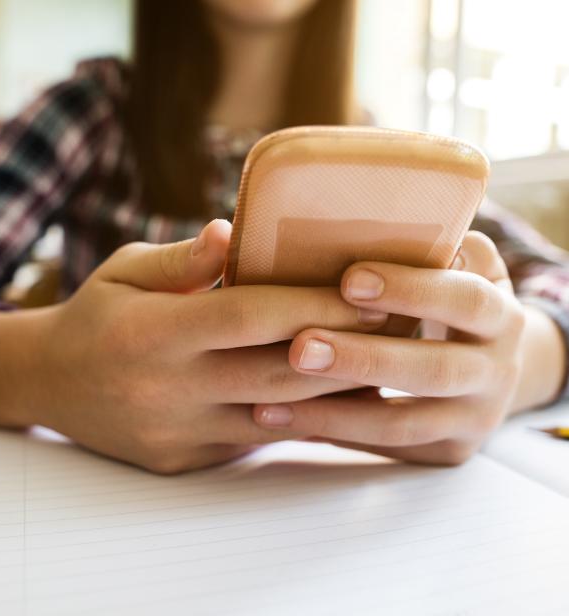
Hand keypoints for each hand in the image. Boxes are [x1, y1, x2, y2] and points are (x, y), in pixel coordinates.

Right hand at [36, 220, 375, 472]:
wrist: (49, 385)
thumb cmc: (96, 317)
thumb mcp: (123, 272)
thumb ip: (181, 260)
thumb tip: (233, 233)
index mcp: (152, 332)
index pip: (247, 316)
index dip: (311, 303)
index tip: (365, 291)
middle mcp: (168, 389)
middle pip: (276, 373)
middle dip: (344, 350)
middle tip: (398, 324)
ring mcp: (180, 433)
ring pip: (278, 417)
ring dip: (337, 393)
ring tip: (386, 363)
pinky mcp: (188, 460)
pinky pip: (258, 441)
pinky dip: (303, 419)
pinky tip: (339, 398)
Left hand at [253, 231, 528, 464]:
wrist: (493, 364)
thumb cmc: (455, 299)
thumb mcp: (459, 267)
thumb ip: (429, 246)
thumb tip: (360, 222)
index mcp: (499, 314)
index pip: (464, 299)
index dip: (410, 290)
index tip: (349, 280)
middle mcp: (495, 371)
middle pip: (434, 370)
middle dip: (364, 360)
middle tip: (301, 349)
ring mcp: (473, 419)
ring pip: (402, 424)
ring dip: (335, 414)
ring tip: (268, 402)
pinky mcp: (448, 450)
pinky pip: (386, 449)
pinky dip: (334, 435)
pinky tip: (284, 422)